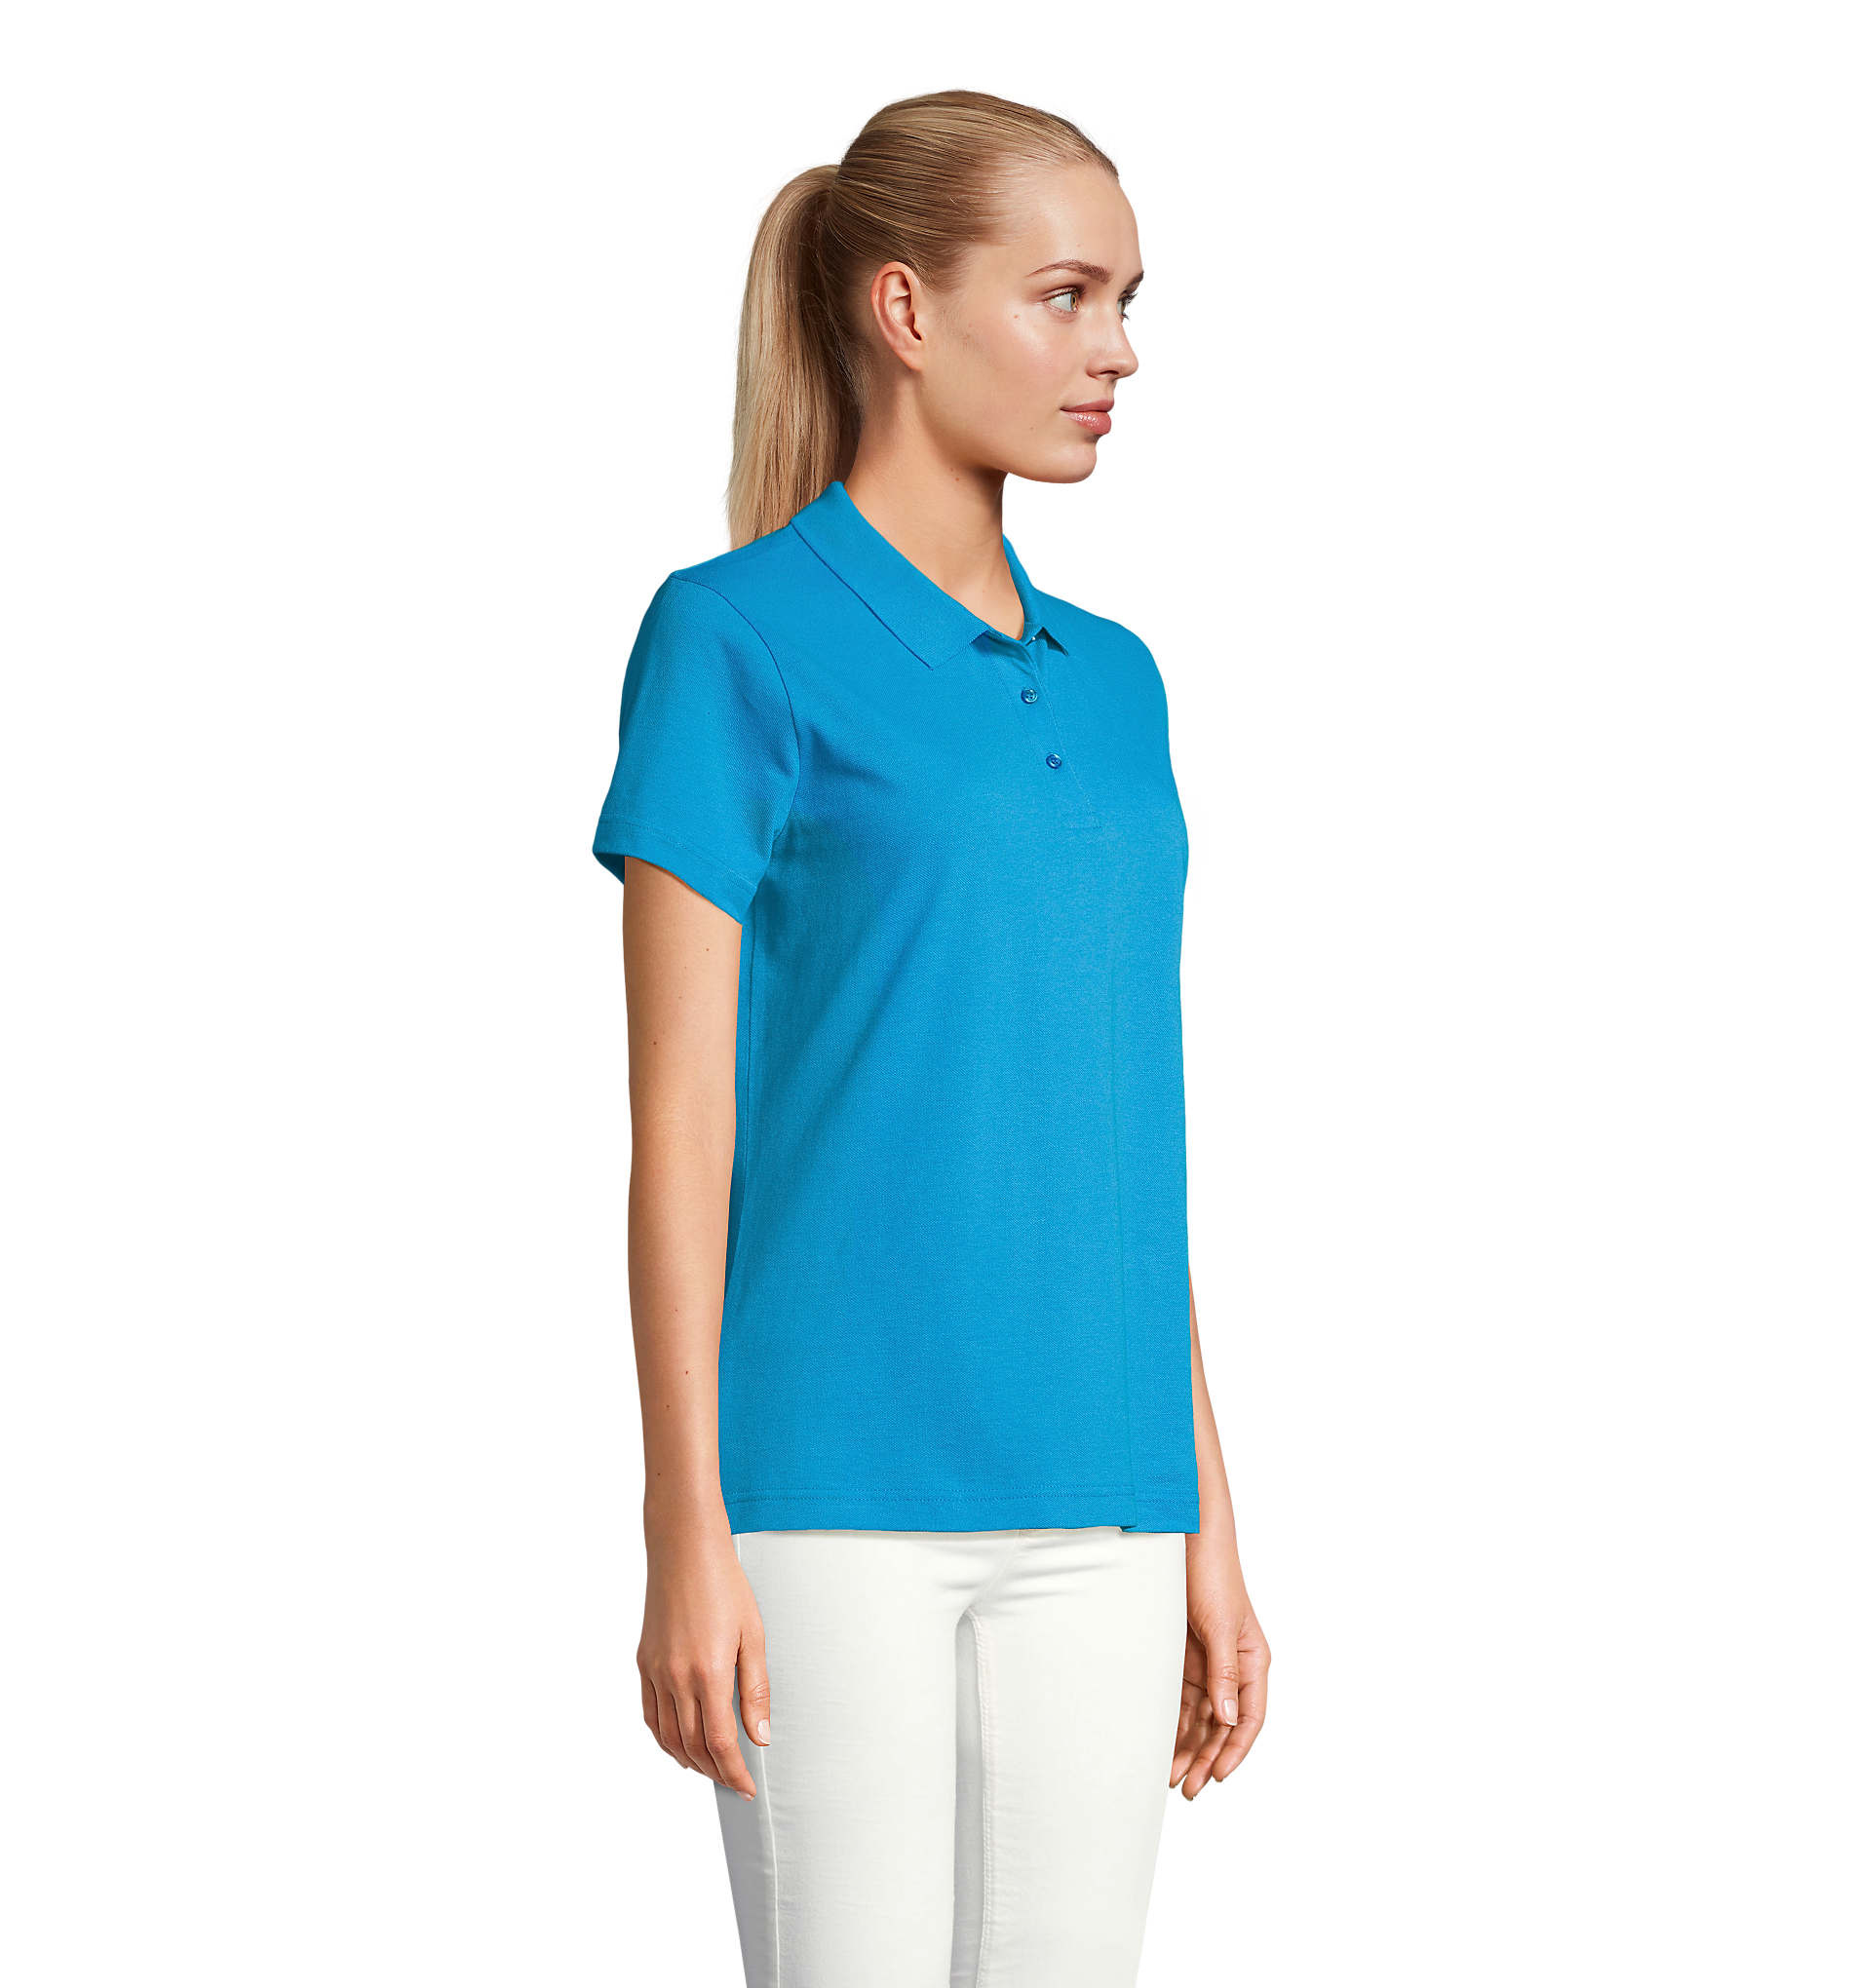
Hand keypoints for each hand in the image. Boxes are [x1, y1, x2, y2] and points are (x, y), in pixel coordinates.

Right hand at [637, 1517, 769, 1799]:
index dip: (734, 1773)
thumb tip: (758, 1735)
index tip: (746, 1787)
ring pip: (667, 1737)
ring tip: (709, 1768)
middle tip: (733, 1780)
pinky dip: (664, 1737)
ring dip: (688, 1760)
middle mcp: (677, 1678)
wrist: (685, 1550)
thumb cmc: (723, 1585)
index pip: (720, 1744)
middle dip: (714, 1771)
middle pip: (693, 1746)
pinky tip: (679, 1741)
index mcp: (709, 1673)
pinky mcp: (644, 1662)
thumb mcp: (753, 1635)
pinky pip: (650, 1714)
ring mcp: (655, 1671)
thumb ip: (755, 1690)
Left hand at [1173, 1529, 1269, 1797]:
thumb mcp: (1221, 1625)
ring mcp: (1207, 1663)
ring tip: (1168, 1775)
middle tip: (1185, 1787)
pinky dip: (1172, 1721)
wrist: (1183, 1539)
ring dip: (1186, 1745)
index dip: (1235, 1751)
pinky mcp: (1184, 1656)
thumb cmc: (1212, 1575)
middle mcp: (1232, 1667)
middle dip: (1205, 1757)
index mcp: (1253, 1661)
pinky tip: (1160, 1742)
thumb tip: (1227, 1719)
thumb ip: (1225, 1672)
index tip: (1216, 1776)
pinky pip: (1179, 1698)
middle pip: (1221, 1725)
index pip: (1249, 1717)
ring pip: (1199, 1717)